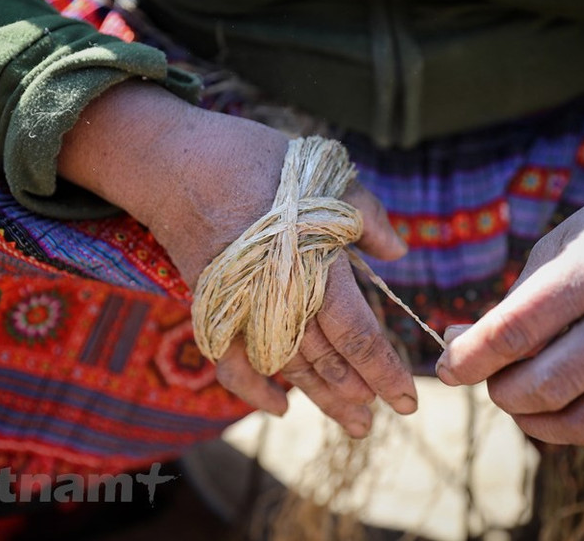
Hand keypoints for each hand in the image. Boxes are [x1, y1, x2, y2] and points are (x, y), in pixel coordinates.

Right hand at [58, 81, 416, 436]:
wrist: (175, 163)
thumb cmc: (255, 159)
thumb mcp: (323, 173)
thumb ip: (365, 215)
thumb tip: (396, 252)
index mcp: (312, 262)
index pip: (355, 332)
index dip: (384, 369)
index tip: (408, 398)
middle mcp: (278, 293)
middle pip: (324, 359)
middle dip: (359, 392)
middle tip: (385, 417)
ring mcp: (241, 305)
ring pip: (286, 366)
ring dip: (321, 398)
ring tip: (351, 424)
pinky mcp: (212, 308)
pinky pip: (231, 363)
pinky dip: (254, 390)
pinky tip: (280, 406)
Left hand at [435, 174, 583, 444]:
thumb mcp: (553, 250)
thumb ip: (510, 305)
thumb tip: (457, 347)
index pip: (516, 331)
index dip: (470, 358)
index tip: (446, 367)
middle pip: (548, 385)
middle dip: (500, 391)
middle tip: (488, 375)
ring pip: (580, 419)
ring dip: (531, 417)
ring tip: (518, 391)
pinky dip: (565, 425)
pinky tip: (551, 402)